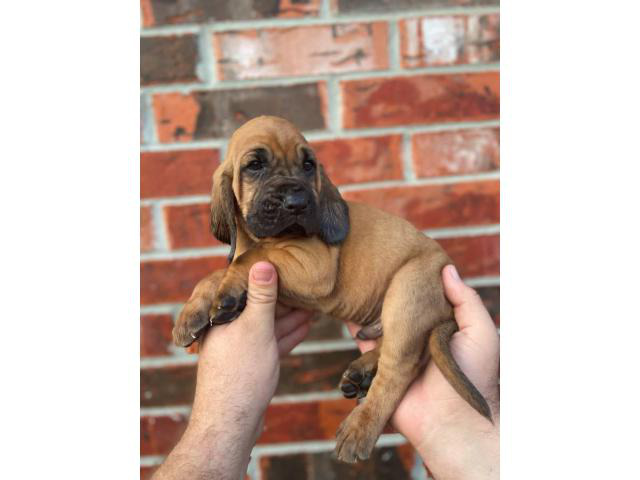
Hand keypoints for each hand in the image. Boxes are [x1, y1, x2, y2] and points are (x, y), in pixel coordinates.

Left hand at [154, 262, 311, 479]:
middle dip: (285, 299)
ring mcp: (238, 347)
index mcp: (222, 315)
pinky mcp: (248, 364)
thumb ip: (261, 296)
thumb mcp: (255, 328)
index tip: (291, 268)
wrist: (231, 423)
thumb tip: (262, 262)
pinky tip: (305, 328)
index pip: (245, 287)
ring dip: (289, 318)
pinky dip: (286, 336)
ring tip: (314, 308)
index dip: (269, 277)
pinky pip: (269, 343)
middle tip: (309, 289)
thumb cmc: (240, 374)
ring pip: (267, 325)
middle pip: (258, 306)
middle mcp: (226, 328)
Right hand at [347, 265, 498, 479]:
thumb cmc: (475, 376)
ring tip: (357, 280)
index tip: (401, 257)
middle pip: (399, 308)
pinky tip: (347, 308)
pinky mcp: (382, 367)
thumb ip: (466, 300)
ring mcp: (399, 352)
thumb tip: (447, 268)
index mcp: (443, 327)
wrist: (454, 421)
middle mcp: (419, 337)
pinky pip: (364, 345)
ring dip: (368, 305)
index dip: (414, 278)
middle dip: (387, 289)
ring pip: (379, 322)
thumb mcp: (481, 332)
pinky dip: (355, 328)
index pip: (426, 297)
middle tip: (375, 265)